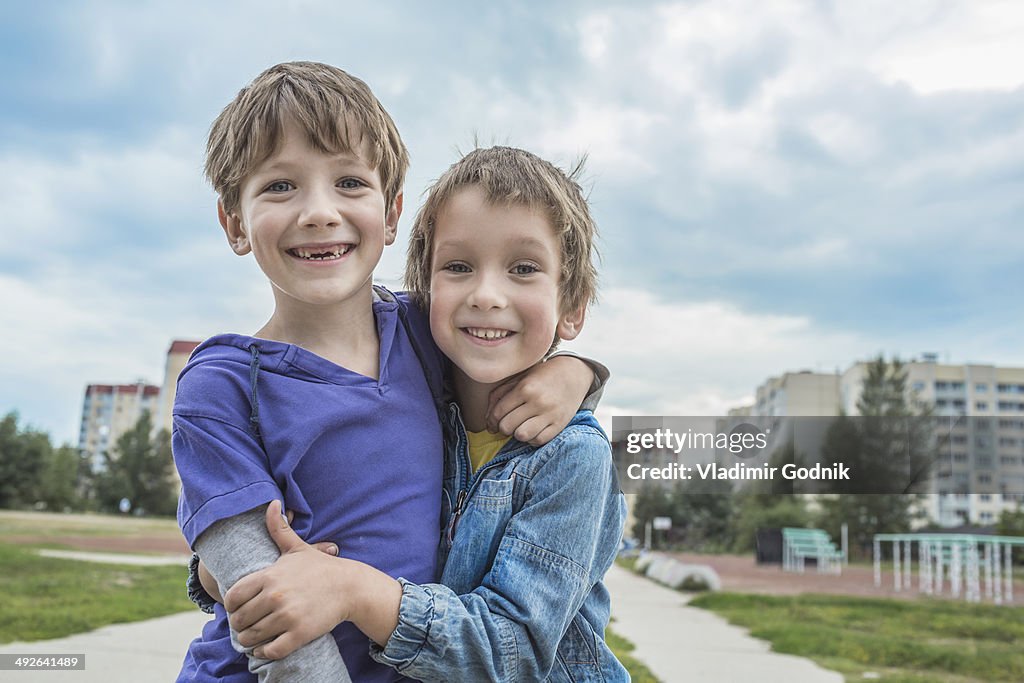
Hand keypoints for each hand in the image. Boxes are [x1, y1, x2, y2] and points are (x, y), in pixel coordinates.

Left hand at [224, 501, 354, 659]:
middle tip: (248, 625)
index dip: (232, 606)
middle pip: (239, 620)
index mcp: (270, 576)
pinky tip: (265, 647)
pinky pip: (269, 651)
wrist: (349, 587)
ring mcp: (287, 616)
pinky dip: (263, 652)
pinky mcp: (299, 634)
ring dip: (250, 641)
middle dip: (240, 625)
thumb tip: (272, 503)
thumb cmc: (320, 568)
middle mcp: (275, 596)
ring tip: (255, 637)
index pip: (233, 598)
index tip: (241, 608)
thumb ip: (279, 529)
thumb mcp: (297, 548)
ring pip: (251, 638)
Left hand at [486, 355, 592, 444]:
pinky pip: (539, 440)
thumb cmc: (542, 376)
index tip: (493, 423)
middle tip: (508, 424)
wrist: (573, 373)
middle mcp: (537, 401)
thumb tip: (488, 421)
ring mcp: (550, 414)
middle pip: (507, 426)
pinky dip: (533, 439)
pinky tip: (533, 430)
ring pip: (522, 436)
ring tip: (520, 427)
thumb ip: (499, 395)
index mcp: (525, 388)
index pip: (498, 412)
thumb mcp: (519, 378)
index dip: (492, 421)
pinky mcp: (560, 424)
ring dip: (518, 434)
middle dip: (503, 428)